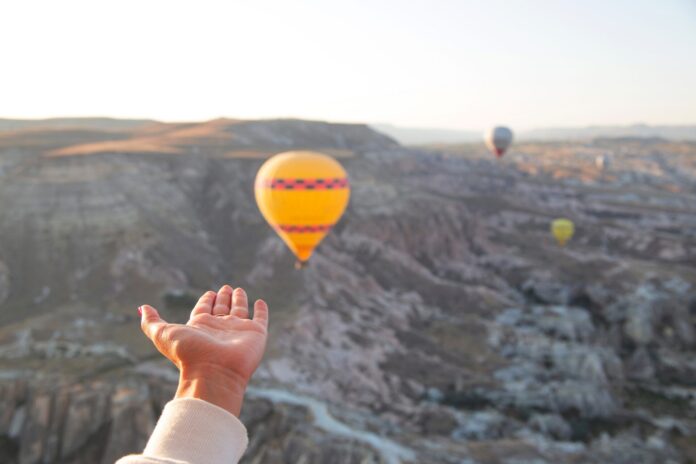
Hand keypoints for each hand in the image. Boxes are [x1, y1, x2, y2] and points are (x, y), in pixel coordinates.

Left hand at [139, 285, 268, 415]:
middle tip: (225, 287)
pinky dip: (261, 310)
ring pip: (240, 310)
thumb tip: (141, 308)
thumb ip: (151, 322)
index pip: (204, 308)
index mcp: (200, 326)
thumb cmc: (188, 354)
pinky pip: (260, 318)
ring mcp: (238, 330)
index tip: (209, 293)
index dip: (206, 300)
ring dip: (239, 299)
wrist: (214, 373)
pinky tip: (260, 302)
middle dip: (223, 297)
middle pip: (221, 308)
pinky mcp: (255, 333)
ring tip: (238, 290)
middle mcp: (219, 328)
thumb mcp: (163, 334)